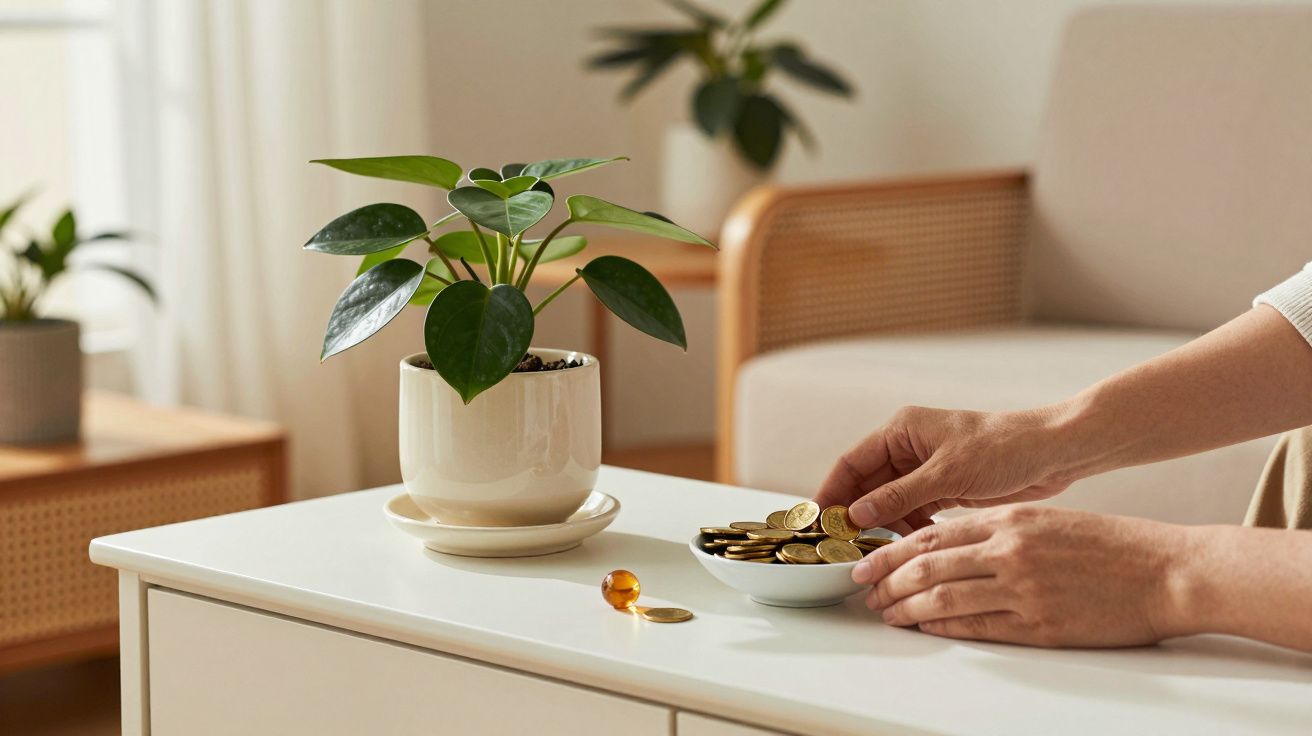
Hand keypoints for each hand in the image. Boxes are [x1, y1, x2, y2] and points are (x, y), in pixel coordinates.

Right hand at [814, 406, 1077, 530]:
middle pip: (866, 484)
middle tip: (842, 545)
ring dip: (882, 525)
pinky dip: (906, 527)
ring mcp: (925, 469)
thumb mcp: (946, 474)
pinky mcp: (944, 488)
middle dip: (855, 514)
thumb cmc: (1003, 448)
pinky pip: (912, 510)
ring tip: (876, 552)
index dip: (831, 491)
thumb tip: (857, 514)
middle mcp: (908, 447)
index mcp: (901, 430)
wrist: (1053, 453)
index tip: (816, 521)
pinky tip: (907, 546)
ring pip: (888, 501)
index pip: (852, 462)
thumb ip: (899, 495)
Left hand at [854, 506, 1197, 646]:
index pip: (932, 534)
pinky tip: (924, 627)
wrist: (1167, 570)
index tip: (868, 561)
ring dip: (906, 606)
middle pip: (928, 565)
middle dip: (887, 579)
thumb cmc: (1112, 545)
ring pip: (944, 595)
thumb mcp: (1046, 519)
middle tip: (865, 589)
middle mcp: (1010, 549)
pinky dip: (942, 626)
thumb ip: (999, 528)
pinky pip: (977, 625)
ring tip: (886, 612)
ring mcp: (1023, 588)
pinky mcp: (1040, 624)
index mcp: (1010, 520)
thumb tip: (951, 543)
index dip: (893, 550)